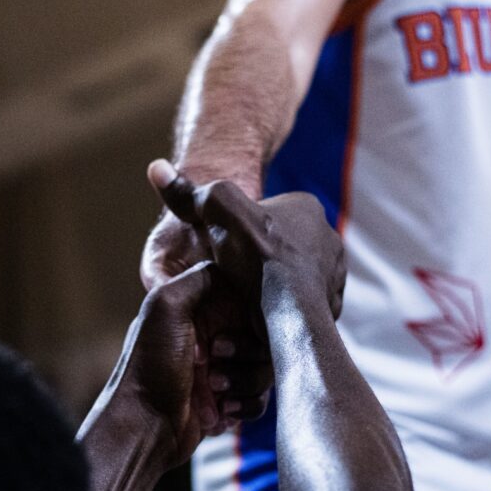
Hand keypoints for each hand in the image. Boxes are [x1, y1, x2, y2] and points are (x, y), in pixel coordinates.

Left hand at [141, 192, 266, 434]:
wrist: (144, 426)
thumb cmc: (151, 366)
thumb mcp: (166, 306)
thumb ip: (199, 279)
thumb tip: (229, 269)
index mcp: (199, 310)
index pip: (248, 302)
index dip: (249, 317)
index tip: (226, 332)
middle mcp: (212, 337)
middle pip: (263, 336)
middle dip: (247, 351)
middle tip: (217, 358)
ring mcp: (221, 370)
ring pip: (265, 368)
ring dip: (245, 380)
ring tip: (215, 389)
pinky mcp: (229, 400)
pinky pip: (260, 398)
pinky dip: (246, 405)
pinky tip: (223, 411)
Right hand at [148, 159, 345, 319]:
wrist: (291, 315)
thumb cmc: (260, 259)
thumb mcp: (219, 213)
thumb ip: (192, 193)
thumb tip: (156, 168)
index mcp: (307, 209)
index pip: (262, 217)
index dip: (234, 233)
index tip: (218, 251)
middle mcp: (328, 239)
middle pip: (275, 249)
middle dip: (252, 263)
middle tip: (228, 280)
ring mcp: (333, 275)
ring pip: (287, 280)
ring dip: (265, 290)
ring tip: (241, 304)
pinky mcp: (331, 308)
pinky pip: (297, 309)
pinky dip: (277, 315)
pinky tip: (258, 322)